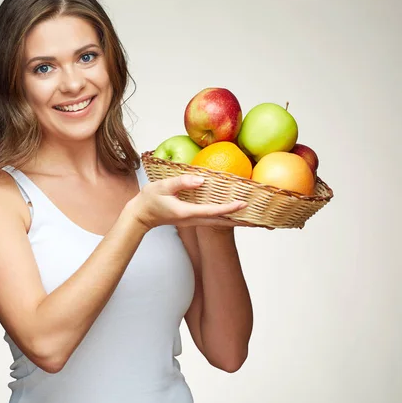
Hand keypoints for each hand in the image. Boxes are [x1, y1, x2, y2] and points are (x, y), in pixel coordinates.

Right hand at [126, 174, 250, 230]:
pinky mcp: (193, 219)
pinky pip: (214, 220)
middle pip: (221, 223)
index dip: (228, 208)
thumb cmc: (149, 200)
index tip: (243, 204)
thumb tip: (202, 179)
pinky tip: (235, 215)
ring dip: (236, 222)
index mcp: (186, 212)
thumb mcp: (162, 186)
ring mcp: (193, 221)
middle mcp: (193, 220)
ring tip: (254, 221)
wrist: (141, 216)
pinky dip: (227, 218)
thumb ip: (182, 182)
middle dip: (240, 222)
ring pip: (219, 223)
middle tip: (261, 223)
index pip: (212, 210)